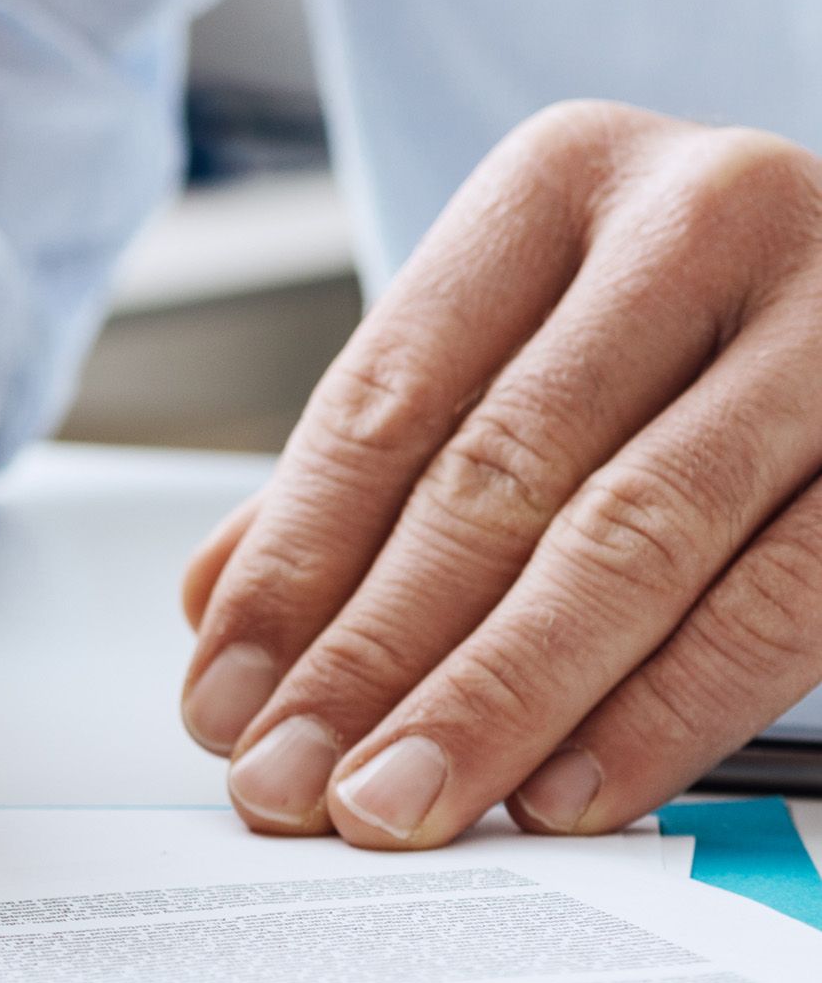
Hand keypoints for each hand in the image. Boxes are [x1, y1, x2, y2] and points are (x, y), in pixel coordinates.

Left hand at [180, 99, 821, 846]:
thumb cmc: (671, 332)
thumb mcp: (515, 346)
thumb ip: (374, 471)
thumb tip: (216, 615)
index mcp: (562, 178)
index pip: (386, 395)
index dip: (292, 566)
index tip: (219, 700)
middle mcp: (706, 220)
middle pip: (500, 473)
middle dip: (374, 655)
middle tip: (289, 781)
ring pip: (634, 539)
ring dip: (497, 700)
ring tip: (399, 803)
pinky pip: (779, 602)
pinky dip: (660, 712)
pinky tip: (564, 791)